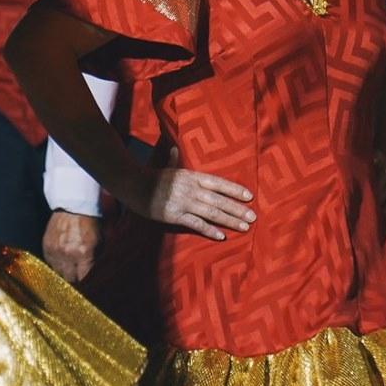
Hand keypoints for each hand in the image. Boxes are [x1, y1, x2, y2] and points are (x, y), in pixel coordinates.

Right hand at [42, 210, 102, 282]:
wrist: (73, 207)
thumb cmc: (90, 224)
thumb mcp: (99, 242)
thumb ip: (95, 261)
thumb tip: (91, 276)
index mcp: (84, 253)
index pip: (82, 279)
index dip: (84, 282)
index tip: (85, 281)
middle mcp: (68, 254)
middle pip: (68, 280)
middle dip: (73, 279)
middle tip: (76, 274)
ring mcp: (56, 250)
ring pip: (57, 273)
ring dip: (63, 271)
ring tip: (68, 265)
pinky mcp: (47, 246)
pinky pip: (49, 263)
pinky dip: (55, 263)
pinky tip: (61, 257)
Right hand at [127, 157, 255, 240]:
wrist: (133, 185)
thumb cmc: (151, 176)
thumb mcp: (167, 167)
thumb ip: (175, 160)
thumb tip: (176, 149)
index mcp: (191, 175)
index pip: (218, 182)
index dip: (234, 189)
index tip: (250, 196)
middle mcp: (191, 188)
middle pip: (219, 200)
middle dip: (237, 209)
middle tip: (253, 217)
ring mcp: (183, 202)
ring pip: (211, 212)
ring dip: (229, 220)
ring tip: (244, 227)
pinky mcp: (175, 216)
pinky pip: (196, 224)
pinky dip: (209, 230)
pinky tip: (221, 236)